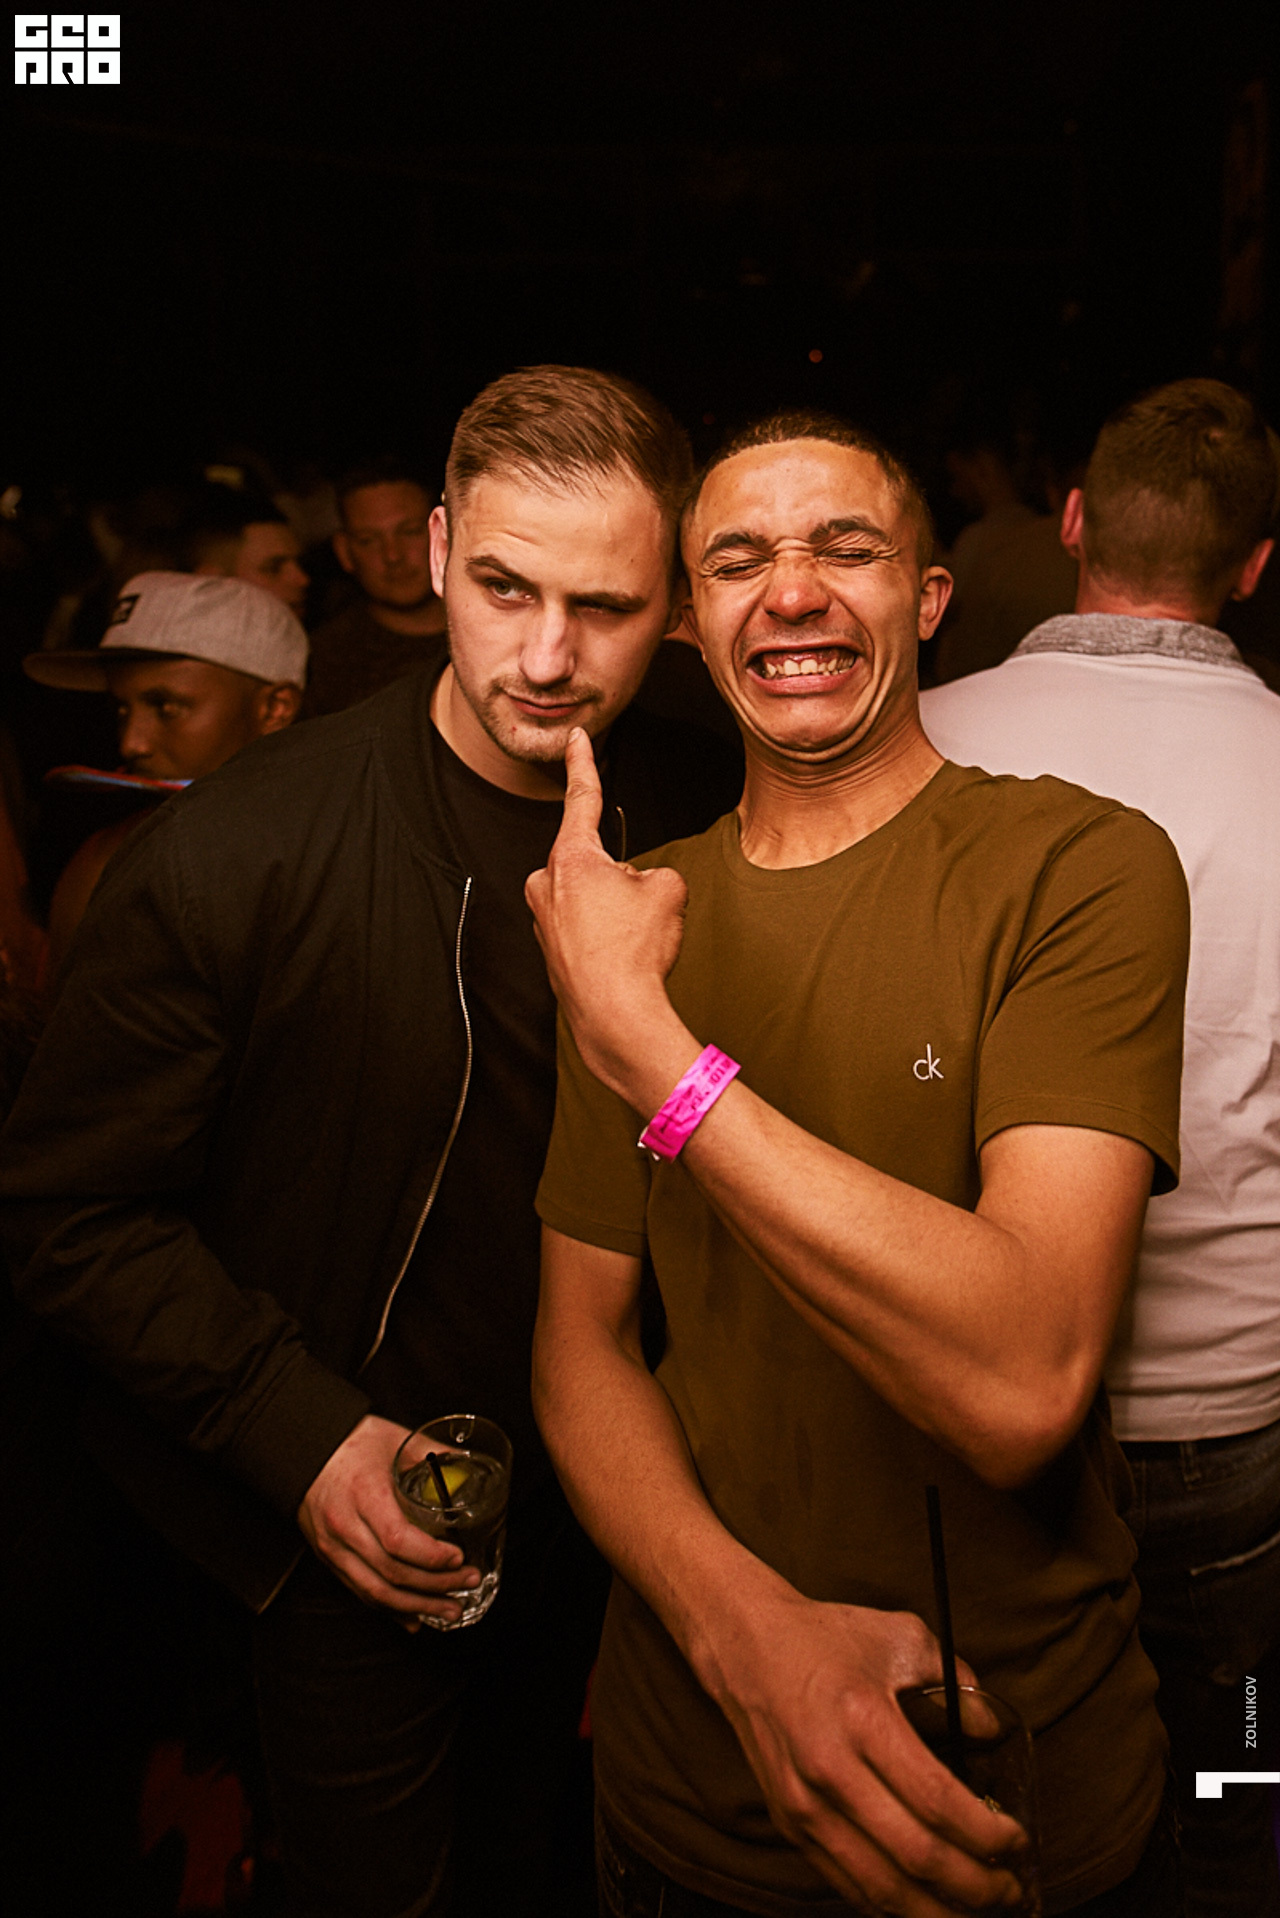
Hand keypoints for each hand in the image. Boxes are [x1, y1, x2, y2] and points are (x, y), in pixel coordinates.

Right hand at [298, 1414, 480, 1628]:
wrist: (305, 1448)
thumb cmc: (352, 1442)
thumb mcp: (396, 1438)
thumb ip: (434, 1454)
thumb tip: (468, 1464)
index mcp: (363, 1494)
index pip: (396, 1539)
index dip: (430, 1556)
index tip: (458, 1558)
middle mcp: (344, 1526)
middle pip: (391, 1572)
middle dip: (435, 1586)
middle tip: (468, 1583)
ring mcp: (333, 1547)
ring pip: (375, 1591)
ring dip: (417, 1606)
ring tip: (450, 1610)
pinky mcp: (329, 1558)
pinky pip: (360, 1592)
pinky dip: (390, 1609)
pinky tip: (415, 1617)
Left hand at [525, 728, 691, 1101]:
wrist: (616, 1014)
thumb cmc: (637, 949)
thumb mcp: (669, 888)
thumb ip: (654, 873)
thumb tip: (640, 888)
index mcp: (570, 858)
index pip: (582, 798)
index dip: (583, 764)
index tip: (576, 738)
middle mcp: (545, 885)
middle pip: (597, 864)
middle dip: (623, 881)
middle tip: (641, 914)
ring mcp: (544, 923)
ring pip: (595, 901)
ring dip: (617, 914)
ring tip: (632, 943)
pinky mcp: (551, 954)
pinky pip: (590, 933)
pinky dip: (609, 942)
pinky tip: (621, 962)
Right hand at [706, 1591, 1028, 1914]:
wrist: (745, 1643)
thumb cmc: (826, 1637)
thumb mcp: (899, 1637)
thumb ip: (954, 1682)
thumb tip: (992, 1730)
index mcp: (863, 1719)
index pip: (938, 1801)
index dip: (988, 1834)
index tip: (1018, 1841)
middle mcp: (830, 1770)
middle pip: (916, 1857)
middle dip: (976, 1886)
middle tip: (1011, 1890)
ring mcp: (805, 1804)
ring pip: (881, 1888)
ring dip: (938, 1911)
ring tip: (978, 1909)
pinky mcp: (789, 1823)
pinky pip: (848, 1884)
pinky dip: (892, 1906)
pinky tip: (926, 1904)